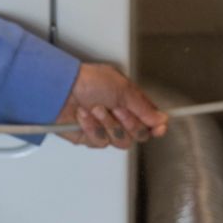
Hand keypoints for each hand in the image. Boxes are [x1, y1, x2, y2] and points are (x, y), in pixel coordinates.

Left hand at [53, 63, 167, 148]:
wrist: (60, 89)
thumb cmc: (87, 80)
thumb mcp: (122, 88)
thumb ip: (144, 107)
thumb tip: (161, 119)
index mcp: (129, 101)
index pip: (150, 120)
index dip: (156, 127)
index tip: (158, 129)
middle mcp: (119, 116)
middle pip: (138, 134)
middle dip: (128, 122)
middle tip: (116, 109)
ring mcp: (106, 128)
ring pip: (120, 141)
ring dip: (108, 124)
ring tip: (96, 109)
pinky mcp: (91, 137)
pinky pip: (100, 142)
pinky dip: (92, 128)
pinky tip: (84, 117)